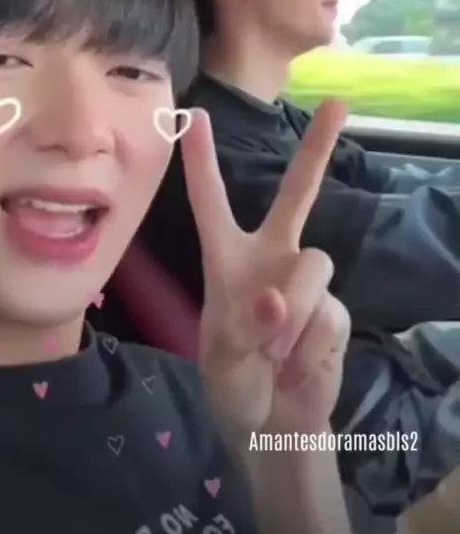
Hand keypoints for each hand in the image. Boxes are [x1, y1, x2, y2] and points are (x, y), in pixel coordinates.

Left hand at [181, 101, 350, 450]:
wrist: (275, 428)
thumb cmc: (234, 387)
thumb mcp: (222, 363)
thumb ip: (243, 330)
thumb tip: (275, 298)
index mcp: (228, 261)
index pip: (212, 204)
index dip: (202, 162)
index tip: (195, 117)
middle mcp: (271, 259)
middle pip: (296, 196)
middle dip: (317, 151)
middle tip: (338, 105)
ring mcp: (306, 283)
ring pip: (315, 264)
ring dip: (295, 314)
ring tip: (277, 356)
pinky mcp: (334, 311)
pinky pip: (329, 315)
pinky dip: (310, 350)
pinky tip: (296, 371)